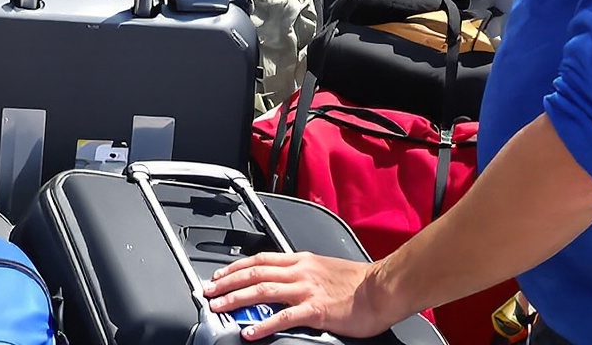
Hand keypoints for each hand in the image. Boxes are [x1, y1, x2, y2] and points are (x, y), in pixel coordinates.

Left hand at [202, 251, 401, 340]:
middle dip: (226, 282)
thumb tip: (285, 282)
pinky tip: (249, 331)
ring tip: (218, 307)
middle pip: (253, 273)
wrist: (384, 287)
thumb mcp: (324, 268)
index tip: (219, 274)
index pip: (259, 259)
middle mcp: (300, 272)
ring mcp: (306, 290)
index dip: (235, 267)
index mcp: (301, 260)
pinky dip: (263, 324)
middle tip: (207, 291)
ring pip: (261, 290)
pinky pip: (283, 317)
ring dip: (236, 299)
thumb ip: (303, 273)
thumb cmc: (360, 281)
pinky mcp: (315, 310)